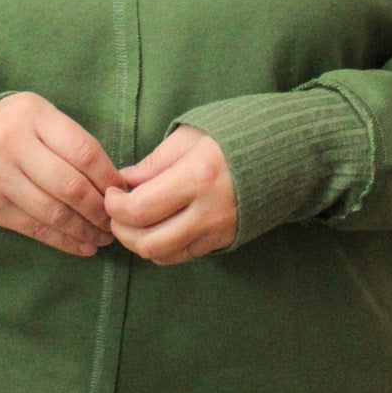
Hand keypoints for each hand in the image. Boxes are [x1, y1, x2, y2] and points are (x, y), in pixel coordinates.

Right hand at [0, 94, 120, 256]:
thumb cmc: (20, 127)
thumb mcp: (44, 117)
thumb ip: (75, 143)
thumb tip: (115, 185)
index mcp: (33, 116)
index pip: (83, 152)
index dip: (109, 178)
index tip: (123, 193)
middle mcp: (12, 146)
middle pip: (70, 187)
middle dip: (100, 210)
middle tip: (116, 221)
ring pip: (54, 213)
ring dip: (85, 230)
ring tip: (104, 237)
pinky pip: (35, 229)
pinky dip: (64, 241)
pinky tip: (84, 246)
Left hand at [105, 125, 237, 265]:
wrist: (281, 156)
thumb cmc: (232, 137)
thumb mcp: (189, 136)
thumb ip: (154, 162)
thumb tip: (125, 181)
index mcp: (197, 177)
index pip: (140, 209)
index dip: (115, 206)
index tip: (111, 193)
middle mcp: (207, 212)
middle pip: (148, 241)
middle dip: (121, 230)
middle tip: (115, 212)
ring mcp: (217, 232)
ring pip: (162, 255)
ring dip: (138, 243)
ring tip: (132, 222)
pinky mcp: (223, 242)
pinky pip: (181, 256)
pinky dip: (160, 248)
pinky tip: (155, 228)